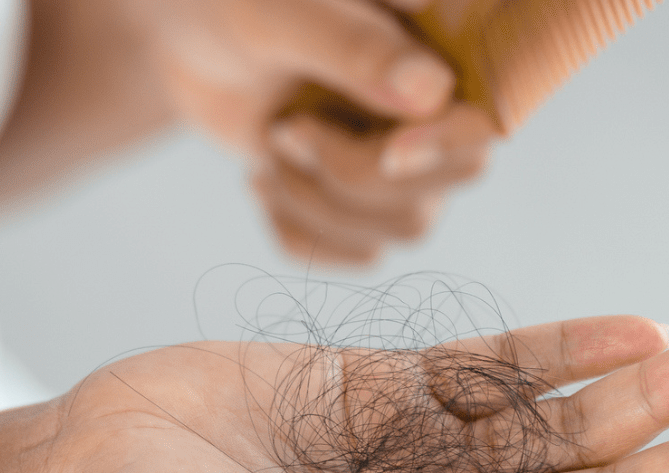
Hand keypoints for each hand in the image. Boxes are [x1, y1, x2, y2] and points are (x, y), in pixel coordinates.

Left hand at [121, 0, 495, 263]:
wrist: (185, 37)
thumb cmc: (235, 4)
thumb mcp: (283, 16)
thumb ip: (354, 49)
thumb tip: (432, 92)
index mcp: (439, 47)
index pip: (483, 121)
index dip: (445, 147)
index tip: (389, 151)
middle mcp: (436, 108)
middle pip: (444, 186)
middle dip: (350, 177)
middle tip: (286, 131)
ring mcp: (402, 158)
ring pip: (399, 230)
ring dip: (316, 202)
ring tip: (272, 144)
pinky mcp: (361, 197)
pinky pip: (357, 252)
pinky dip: (299, 229)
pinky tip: (265, 179)